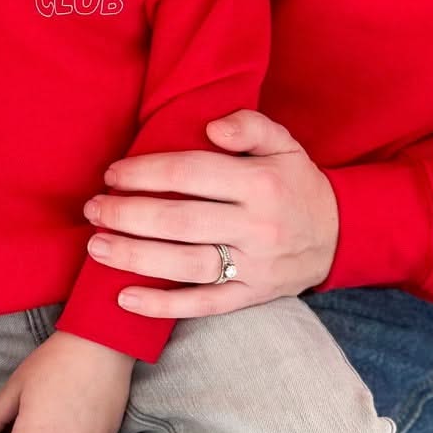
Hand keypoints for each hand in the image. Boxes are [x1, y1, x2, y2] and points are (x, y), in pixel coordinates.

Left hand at [82, 110, 338, 318]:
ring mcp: (254, 266)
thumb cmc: (295, 183)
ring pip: (186, 264)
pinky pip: (203, 305)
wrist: (338, 236)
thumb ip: (249, 126)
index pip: (191, 174)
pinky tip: (124, 298)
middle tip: (94, 209)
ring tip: (96, 246)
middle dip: (129, 214)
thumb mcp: (284, 143)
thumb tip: (211, 127)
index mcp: (262, 182)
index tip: (112, 174)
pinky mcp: (251, 296)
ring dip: (135, 256)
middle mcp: (258, 226)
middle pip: (181, 221)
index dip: (146, 173)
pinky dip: (162, 306)